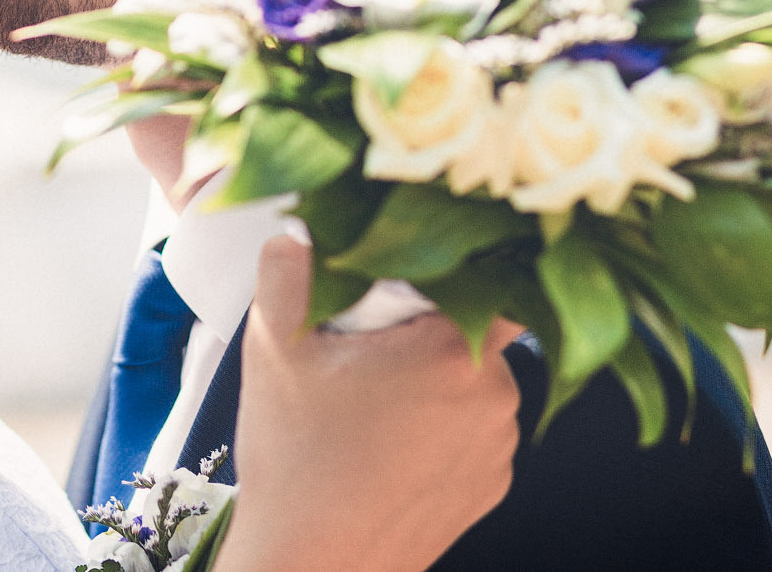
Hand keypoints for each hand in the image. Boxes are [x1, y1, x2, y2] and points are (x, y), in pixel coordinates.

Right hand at [217, 234, 520, 571]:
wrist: (313, 564)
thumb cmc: (297, 460)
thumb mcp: (274, 348)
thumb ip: (285, 273)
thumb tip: (297, 233)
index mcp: (452, 349)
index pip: (490, 276)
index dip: (452, 270)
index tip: (411, 281)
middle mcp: (492, 396)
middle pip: (474, 328)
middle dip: (427, 329)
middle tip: (368, 348)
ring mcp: (496, 446)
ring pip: (475, 381)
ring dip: (436, 380)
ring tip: (371, 403)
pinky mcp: (490, 486)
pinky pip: (474, 431)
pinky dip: (440, 428)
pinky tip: (387, 442)